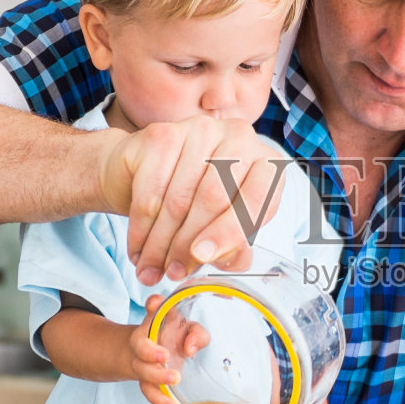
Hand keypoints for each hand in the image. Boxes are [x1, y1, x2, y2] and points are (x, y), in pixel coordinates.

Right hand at [98, 117, 288, 284]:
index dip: (229, 233)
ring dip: (161, 244)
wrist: (144, 173)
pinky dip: (141, 228)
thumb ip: (234, 247)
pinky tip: (138, 249)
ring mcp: (200, 130)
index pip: (255, 199)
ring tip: (152, 269)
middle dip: (188, 245)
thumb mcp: (224, 226)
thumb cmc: (194, 202)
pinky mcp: (162, 134)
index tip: (203, 258)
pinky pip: (150, 191)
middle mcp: (238, 138)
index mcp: (266, 163)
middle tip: (173, 273)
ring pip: (178, 200)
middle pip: (212, 199)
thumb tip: (227, 261)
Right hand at [129, 294, 209, 403]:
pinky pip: (148, 391)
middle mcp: (145, 339)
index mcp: (156, 320)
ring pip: (142, 369)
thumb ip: (196, 334)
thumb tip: (190, 348)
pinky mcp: (146, 380)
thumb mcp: (189, 330)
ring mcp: (142, 361)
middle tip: (165, 356)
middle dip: (149, 350)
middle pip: (139, 344)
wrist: (152, 354)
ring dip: (156, 376)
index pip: (153, 307)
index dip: (153, 305)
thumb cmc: (175, 337)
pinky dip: (158, 399)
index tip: (154, 305)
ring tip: (174, 379)